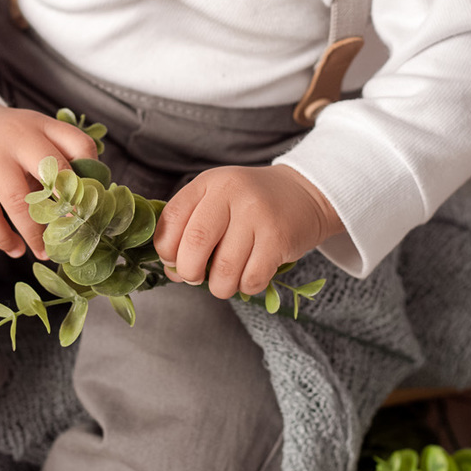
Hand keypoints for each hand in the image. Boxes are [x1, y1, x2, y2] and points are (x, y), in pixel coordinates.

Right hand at [0, 103, 99, 262]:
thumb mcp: (34, 132)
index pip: (79, 145)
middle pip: (52, 171)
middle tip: (78, 231)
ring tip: (45, 252)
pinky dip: (4, 239)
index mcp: (42, 125)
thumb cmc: (5, 138)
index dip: (93, 175)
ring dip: (36, 234)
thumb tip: (87, 203)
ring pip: (19, 202)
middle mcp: (18, 137)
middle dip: (69, 205)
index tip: (95, 202)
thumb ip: (58, 158)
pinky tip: (16, 249)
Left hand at [153, 163, 342, 300]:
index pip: (172, 218)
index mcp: (209, 183)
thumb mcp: (217, 197)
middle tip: (194, 277)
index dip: (166, 249)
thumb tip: (172, 270)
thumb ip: (190, 225)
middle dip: (188, 272)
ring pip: (224, 270)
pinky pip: (251, 279)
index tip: (173, 261)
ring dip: (218, 287)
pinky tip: (248, 276)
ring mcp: (257, 215)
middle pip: (195, 244)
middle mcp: (231, 193)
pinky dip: (244, 287)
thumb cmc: (251, 204)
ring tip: (224, 281)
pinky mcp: (279, 238)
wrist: (304, 193)